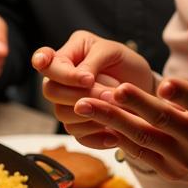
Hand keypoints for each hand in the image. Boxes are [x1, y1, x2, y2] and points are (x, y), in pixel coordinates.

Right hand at [32, 30, 152, 146]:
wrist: (142, 87)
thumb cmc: (125, 63)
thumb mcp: (113, 51)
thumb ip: (93, 60)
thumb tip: (83, 78)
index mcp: (66, 56)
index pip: (45, 62)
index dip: (49, 67)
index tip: (86, 78)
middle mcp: (61, 82)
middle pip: (50, 90)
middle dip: (81, 94)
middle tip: (109, 95)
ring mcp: (67, 105)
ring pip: (61, 114)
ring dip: (90, 113)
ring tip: (117, 110)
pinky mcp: (79, 125)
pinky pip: (77, 135)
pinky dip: (96, 136)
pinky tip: (114, 133)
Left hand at [68, 13, 187, 187]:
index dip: (182, 94)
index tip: (163, 83)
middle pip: (164, 121)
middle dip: (135, 105)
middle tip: (110, 90)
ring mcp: (185, 159)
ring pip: (144, 139)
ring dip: (113, 121)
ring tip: (84, 105)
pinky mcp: (170, 172)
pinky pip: (140, 154)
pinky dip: (118, 138)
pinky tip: (95, 123)